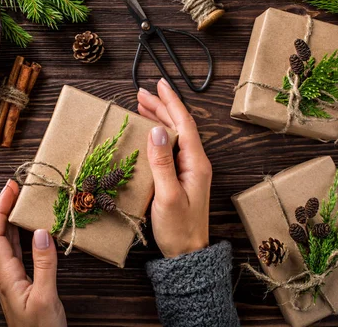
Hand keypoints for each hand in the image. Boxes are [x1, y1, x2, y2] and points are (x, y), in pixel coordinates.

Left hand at [0, 179, 66, 326]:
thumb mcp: (45, 297)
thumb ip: (44, 265)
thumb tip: (42, 231)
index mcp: (6, 275)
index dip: (0, 208)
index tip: (11, 187)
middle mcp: (6, 273)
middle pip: (0, 233)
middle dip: (6, 207)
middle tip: (19, 186)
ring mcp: (14, 277)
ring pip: (10, 241)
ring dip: (15, 219)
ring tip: (26, 200)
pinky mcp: (23, 281)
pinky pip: (21, 251)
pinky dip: (26, 234)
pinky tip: (36, 228)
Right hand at [137, 79, 211, 257]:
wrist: (188, 253)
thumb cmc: (179, 228)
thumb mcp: (168, 195)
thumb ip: (162, 163)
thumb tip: (158, 130)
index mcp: (196, 163)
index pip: (184, 123)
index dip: (171, 102)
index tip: (159, 84)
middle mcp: (195, 162)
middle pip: (179, 126)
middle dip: (162, 106)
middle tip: (142, 93)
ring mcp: (189, 170)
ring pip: (174, 136)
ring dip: (160, 119)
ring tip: (143, 105)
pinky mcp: (180, 178)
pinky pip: (170, 148)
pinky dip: (158, 135)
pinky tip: (149, 133)